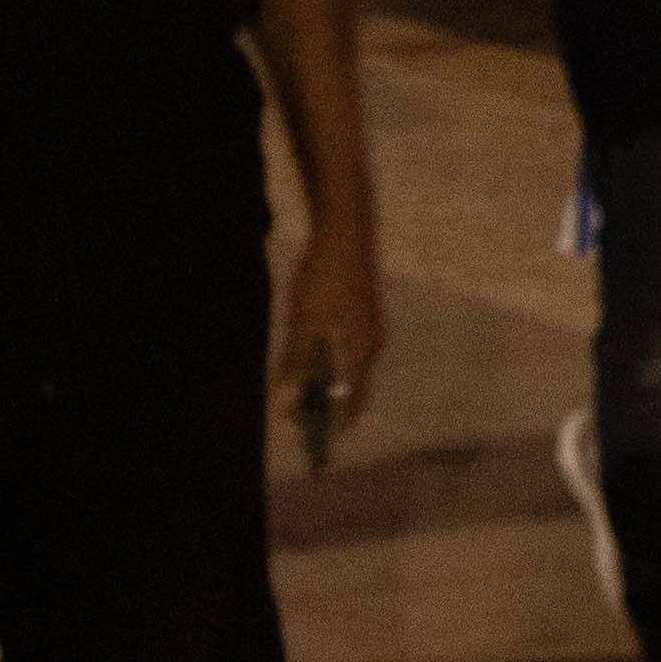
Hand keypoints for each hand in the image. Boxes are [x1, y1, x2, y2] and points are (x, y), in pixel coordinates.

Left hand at [273, 231, 384, 448]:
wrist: (346, 231)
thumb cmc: (325, 279)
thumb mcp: (304, 324)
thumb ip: (297, 364)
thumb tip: (288, 400)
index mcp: (361, 353)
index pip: (350, 404)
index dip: (327, 423)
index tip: (302, 429)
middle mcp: (372, 345)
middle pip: (352, 388)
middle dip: (327, 405)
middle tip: (297, 411)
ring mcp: (372, 327)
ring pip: (350, 368)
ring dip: (327, 381)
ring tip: (299, 386)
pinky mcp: (366, 312)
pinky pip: (349, 350)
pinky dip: (332, 361)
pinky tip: (312, 352)